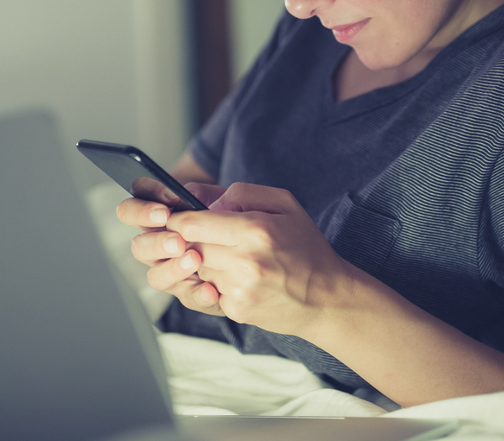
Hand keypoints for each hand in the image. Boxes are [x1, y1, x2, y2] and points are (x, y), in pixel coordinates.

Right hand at [115, 177, 226, 316]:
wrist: (258, 249)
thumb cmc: (234, 216)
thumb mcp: (220, 197)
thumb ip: (200, 193)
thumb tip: (184, 196)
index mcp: (157, 218)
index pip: (131, 211)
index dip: (140, 210)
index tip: (164, 211)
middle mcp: (159, 246)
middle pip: (138, 246)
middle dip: (156, 243)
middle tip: (177, 240)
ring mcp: (172, 272)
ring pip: (156, 276)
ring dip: (173, 268)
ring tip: (194, 260)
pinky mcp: (192, 293)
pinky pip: (188, 297)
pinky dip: (199, 294)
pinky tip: (211, 290)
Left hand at [164, 182, 351, 338]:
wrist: (326, 298)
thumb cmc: (306, 248)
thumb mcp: (284, 204)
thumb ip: (241, 192)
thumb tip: (204, 201)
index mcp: (255, 230)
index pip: (192, 224)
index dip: (179, 219)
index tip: (177, 217)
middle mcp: (245, 261)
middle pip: (190, 246)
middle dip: (194, 240)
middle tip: (213, 237)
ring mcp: (240, 289)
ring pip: (198, 268)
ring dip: (207, 261)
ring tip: (235, 258)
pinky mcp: (237, 310)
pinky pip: (210, 289)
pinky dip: (219, 283)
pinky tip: (243, 279)